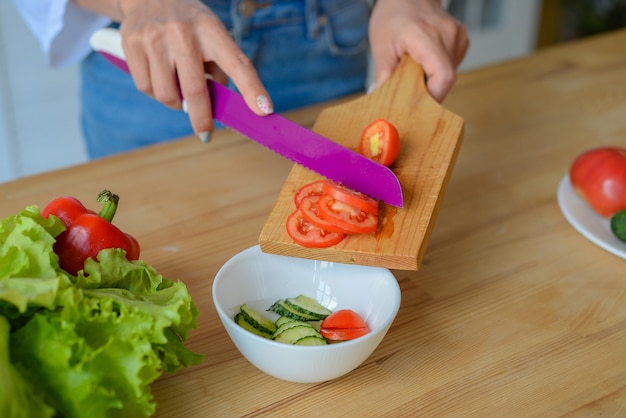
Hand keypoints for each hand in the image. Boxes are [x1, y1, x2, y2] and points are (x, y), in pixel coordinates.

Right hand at [117, 0, 272, 138]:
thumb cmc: (191, 28)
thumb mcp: (212, 38)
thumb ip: (218, 70)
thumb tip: (214, 108)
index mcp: (211, 30)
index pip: (238, 63)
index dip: (252, 89)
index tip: (265, 110)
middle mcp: (182, 32)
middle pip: (195, 90)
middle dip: (201, 118)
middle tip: (205, 133)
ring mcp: (154, 37)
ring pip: (166, 94)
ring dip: (175, 101)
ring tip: (177, 86)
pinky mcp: (131, 43)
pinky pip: (145, 87)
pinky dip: (154, 91)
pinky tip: (159, 76)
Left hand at [369, 0, 468, 101]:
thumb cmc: (393, 17)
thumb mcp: (381, 44)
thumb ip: (383, 73)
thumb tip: (379, 97)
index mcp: (427, 36)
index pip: (443, 76)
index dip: (433, 97)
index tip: (417, 106)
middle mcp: (448, 35)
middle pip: (446, 79)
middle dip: (427, 91)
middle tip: (409, 93)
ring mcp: (458, 37)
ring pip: (449, 74)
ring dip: (431, 81)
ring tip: (414, 70)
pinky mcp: (461, 40)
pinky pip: (451, 66)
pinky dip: (437, 71)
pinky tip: (424, 62)